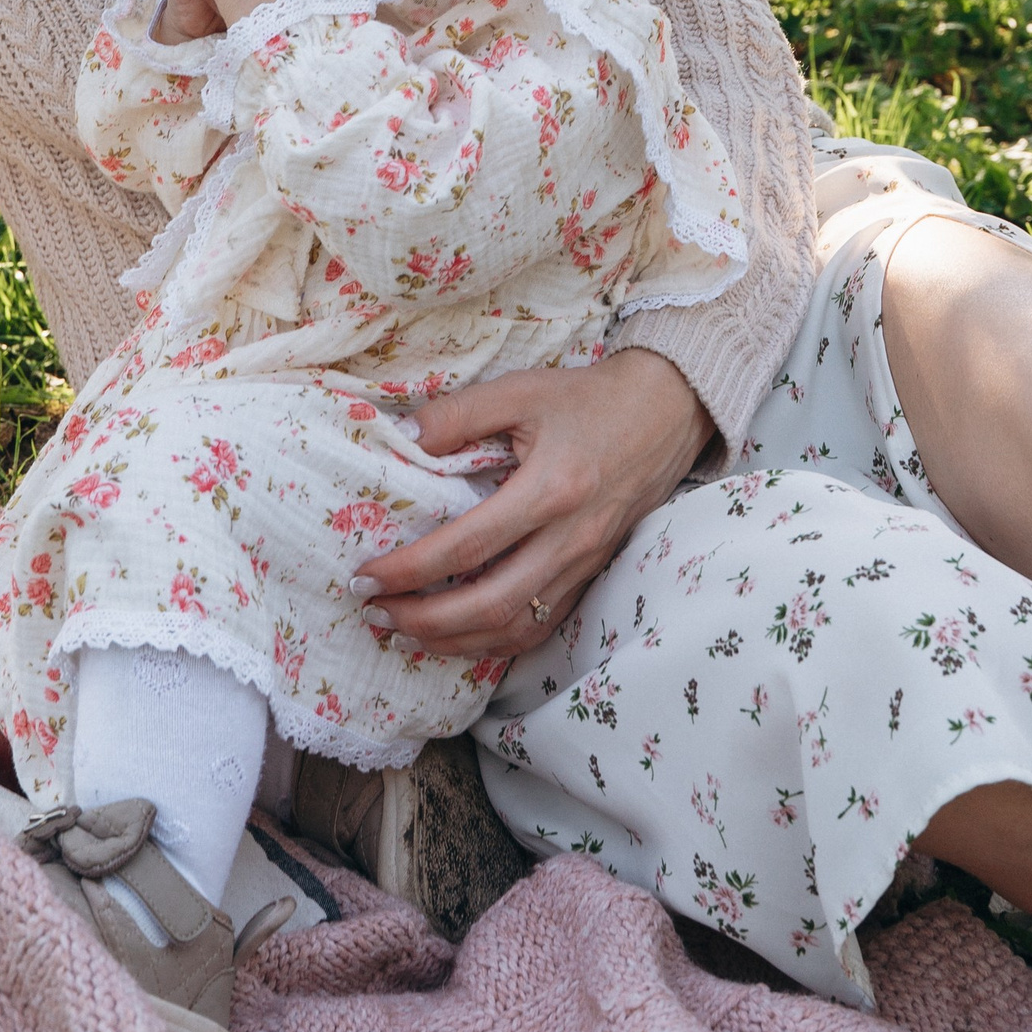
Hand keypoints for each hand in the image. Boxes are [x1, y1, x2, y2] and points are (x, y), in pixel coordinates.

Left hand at [351, 351, 713, 657]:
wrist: (665, 413)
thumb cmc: (588, 399)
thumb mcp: (521, 390)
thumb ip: (459, 413)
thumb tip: (402, 439)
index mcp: (550, 491)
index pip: (467, 548)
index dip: (410, 569)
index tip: (366, 575)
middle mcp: (569, 539)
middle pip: (490, 605)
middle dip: (424, 620)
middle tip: (375, 612)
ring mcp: (584, 564)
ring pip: (515, 628)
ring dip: (454, 640)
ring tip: (405, 631)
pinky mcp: (591, 574)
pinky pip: (539, 627)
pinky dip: (494, 641)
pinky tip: (458, 636)